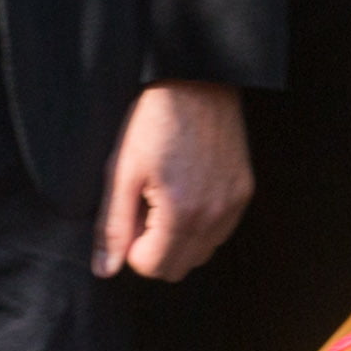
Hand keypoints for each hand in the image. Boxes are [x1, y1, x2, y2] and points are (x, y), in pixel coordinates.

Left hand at [97, 80, 255, 280]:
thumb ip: (113, 226)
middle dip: (156, 248)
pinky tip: (188, 190)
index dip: (133, 249)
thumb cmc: (154, 121)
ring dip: (179, 239)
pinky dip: (201, 224)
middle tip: (146, 209)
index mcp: (182, 212)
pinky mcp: (245, 191)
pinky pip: (221, 231)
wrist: (196, 81)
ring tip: (167, 198)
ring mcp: (234, 203)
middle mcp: (215, 214)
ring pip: (202, 253)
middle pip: (179, 268)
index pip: (154, 268)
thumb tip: (105, 270)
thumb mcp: (122, 171)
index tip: (131, 217)